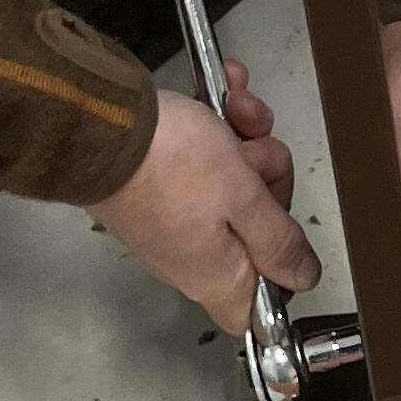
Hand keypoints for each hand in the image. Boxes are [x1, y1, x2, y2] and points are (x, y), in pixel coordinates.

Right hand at [92, 66, 316, 330]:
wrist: (97, 119)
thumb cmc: (170, 163)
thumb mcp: (243, 199)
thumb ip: (278, 242)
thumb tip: (303, 279)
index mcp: (216, 275)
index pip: (256, 309)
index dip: (281, 277)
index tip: (290, 236)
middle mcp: (194, 254)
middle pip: (257, 229)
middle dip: (268, 180)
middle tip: (256, 152)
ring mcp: (175, 216)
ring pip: (236, 182)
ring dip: (246, 138)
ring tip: (236, 109)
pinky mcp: (160, 182)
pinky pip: (204, 158)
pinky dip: (218, 123)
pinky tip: (227, 91)